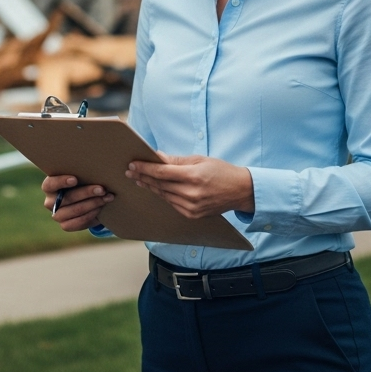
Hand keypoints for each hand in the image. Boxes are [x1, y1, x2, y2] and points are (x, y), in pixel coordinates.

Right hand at [41, 174, 114, 231]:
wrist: (83, 198)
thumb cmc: (79, 181)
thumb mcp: (78, 175)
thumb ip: (80, 172)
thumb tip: (95, 167)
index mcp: (49, 186)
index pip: (50, 184)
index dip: (61, 182)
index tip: (75, 179)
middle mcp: (50, 202)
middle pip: (68, 198)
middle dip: (87, 192)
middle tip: (102, 189)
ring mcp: (57, 215)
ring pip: (76, 210)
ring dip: (94, 203)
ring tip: (107, 198)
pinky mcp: (65, 225)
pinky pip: (79, 222)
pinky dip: (92, 214)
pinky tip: (101, 208)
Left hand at [126, 154, 253, 218]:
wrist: (240, 191)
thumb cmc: (221, 171)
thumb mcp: (199, 160)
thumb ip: (176, 160)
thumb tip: (156, 156)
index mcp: (193, 176)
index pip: (161, 172)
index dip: (145, 168)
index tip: (132, 164)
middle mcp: (191, 194)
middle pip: (159, 184)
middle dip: (143, 177)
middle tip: (129, 171)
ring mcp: (191, 207)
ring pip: (163, 195)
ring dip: (149, 186)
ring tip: (138, 179)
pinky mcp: (192, 215)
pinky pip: (171, 203)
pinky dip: (162, 195)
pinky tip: (154, 188)